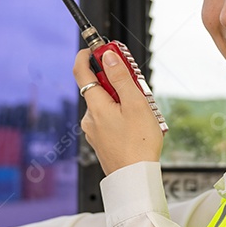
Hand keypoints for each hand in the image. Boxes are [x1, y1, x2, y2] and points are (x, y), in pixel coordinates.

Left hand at [74, 48, 162, 174]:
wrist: (135, 179)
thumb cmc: (138, 145)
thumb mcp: (135, 104)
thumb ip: (121, 77)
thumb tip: (108, 56)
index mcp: (96, 105)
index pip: (81, 71)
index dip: (87, 55)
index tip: (99, 47)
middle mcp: (90, 117)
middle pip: (99, 87)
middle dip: (117, 80)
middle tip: (137, 83)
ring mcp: (94, 130)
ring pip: (106, 104)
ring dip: (122, 99)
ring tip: (144, 110)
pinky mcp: (101, 141)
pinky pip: (109, 118)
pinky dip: (122, 114)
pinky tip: (138, 124)